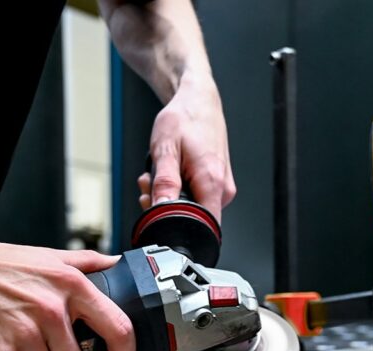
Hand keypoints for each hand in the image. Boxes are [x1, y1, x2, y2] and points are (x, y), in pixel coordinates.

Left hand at [138, 69, 235, 220]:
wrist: (198, 101)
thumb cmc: (184, 119)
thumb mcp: (165, 149)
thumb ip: (164, 182)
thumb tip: (161, 210)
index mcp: (212, 182)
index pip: (200, 226)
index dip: (174, 223)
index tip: (156, 207)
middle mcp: (222, 189)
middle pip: (192, 218)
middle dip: (164, 205)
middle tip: (149, 183)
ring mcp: (222, 188)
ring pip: (191, 207)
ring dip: (168, 195)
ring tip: (158, 172)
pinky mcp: (217, 185)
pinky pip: (195, 197)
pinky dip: (177, 189)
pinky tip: (170, 172)